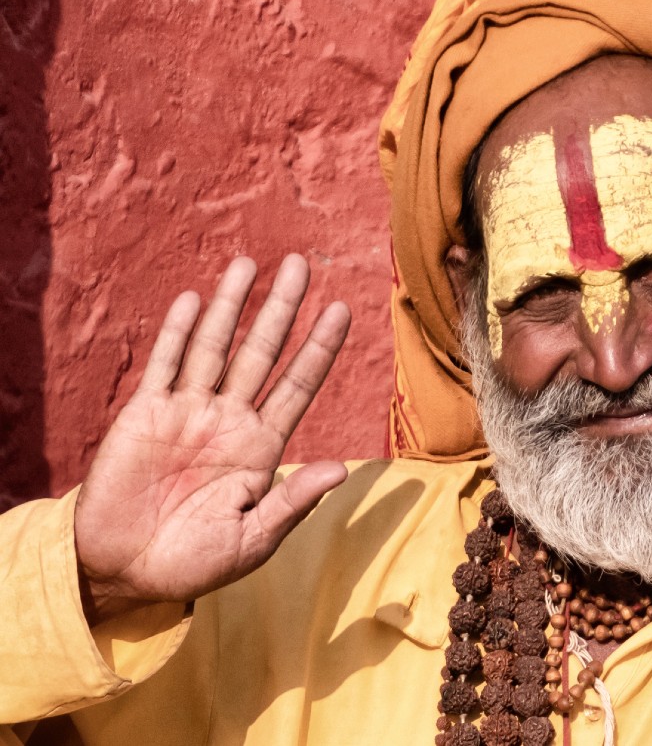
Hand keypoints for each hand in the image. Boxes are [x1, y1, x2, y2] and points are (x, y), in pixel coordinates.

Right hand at [74, 255, 350, 623]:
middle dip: (281, 309)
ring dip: (231, 306)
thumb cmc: (195, 562)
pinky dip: (177, 333)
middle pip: (261, 353)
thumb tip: (342, 470)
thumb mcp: (253, 540)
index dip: (319, 349)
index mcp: (261, 447)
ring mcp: (186, 413)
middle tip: (302, 264)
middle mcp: (229, 420)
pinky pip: (164, 366)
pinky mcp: (144, 415)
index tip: (341, 310)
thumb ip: (293, 502)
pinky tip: (195, 301)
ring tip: (250, 264)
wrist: (124, 572)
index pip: (298, 386)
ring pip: (214, 347)